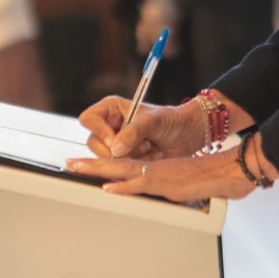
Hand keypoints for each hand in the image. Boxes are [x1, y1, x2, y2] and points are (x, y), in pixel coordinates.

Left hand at [67, 150, 255, 202]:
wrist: (218, 173)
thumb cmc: (199, 179)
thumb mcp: (173, 182)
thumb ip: (158, 185)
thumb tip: (147, 191)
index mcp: (150, 167)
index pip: (120, 164)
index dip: (101, 164)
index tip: (83, 165)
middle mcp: (148, 167)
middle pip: (114, 164)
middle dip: (91, 164)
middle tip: (70, 163)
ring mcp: (154, 174)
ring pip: (120, 169)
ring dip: (98, 170)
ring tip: (79, 168)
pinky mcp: (162, 183)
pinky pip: (138, 184)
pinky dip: (122, 187)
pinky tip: (109, 188)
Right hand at [78, 96, 204, 159]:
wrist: (189, 135)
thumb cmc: (172, 120)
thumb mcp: (153, 121)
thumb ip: (133, 132)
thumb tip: (115, 149)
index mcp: (112, 109)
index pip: (89, 119)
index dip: (99, 131)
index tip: (114, 140)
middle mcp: (110, 126)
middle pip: (93, 142)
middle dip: (114, 150)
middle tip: (136, 147)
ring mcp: (116, 144)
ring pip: (104, 158)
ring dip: (127, 158)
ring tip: (147, 149)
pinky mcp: (125, 159)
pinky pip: (118, 168)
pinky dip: (133, 166)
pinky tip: (149, 157)